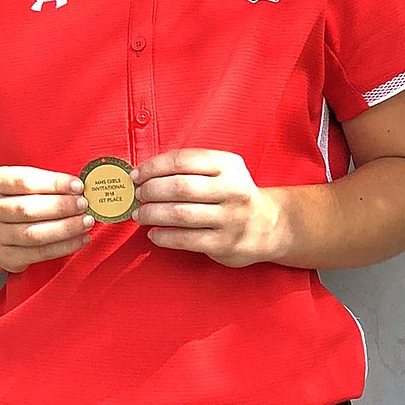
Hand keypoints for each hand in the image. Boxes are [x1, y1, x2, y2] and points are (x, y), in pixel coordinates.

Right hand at [0, 167, 93, 272]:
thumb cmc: (16, 199)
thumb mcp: (22, 183)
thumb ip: (46, 182)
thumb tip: (79, 188)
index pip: (25, 181)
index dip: (54, 184)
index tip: (77, 185)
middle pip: (28, 209)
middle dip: (61, 207)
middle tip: (83, 204)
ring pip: (34, 234)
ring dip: (66, 228)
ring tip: (86, 222)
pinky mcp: (6, 257)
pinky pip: (39, 253)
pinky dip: (64, 247)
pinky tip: (80, 239)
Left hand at [131, 149, 281, 267]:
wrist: (268, 225)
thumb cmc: (233, 193)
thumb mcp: (222, 170)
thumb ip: (190, 168)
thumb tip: (144, 173)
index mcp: (228, 164)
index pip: (182, 160)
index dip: (153, 167)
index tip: (136, 174)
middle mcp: (232, 189)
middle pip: (179, 187)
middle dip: (150, 190)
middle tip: (137, 194)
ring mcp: (230, 218)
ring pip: (180, 214)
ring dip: (152, 214)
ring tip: (139, 214)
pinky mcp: (224, 244)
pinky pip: (185, 240)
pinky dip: (164, 236)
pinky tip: (153, 233)